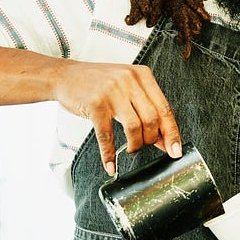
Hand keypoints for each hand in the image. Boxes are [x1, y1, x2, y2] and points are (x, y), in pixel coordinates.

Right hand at [52, 61, 181, 173]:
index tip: (175, 150)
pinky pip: (107, 136)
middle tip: (144, 146)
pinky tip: (110, 164)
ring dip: (135, 145)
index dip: (172, 133)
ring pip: (134, 128)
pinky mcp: (95, 104)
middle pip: (151, 119)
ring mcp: (112, 91)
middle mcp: (129, 80)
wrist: (64, 76)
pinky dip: (109, 154)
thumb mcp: (126, 88)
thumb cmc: (97, 84)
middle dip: (151, 140)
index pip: (164, 108)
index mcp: (142, 75)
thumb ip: (145, 108)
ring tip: (130, 149)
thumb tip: (164, 139)